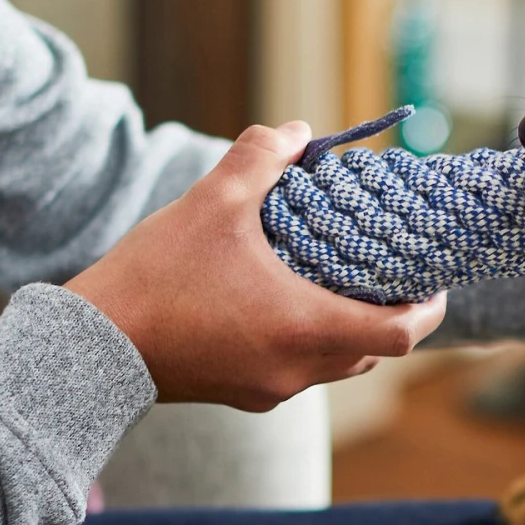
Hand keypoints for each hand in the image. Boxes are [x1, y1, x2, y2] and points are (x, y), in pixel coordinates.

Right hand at [65, 122, 446, 410]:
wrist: (88, 349)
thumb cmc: (156, 277)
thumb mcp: (212, 202)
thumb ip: (261, 158)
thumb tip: (297, 131)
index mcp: (309, 328)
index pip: (404, 334)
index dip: (430, 308)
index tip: (436, 281)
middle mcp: (299, 369)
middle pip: (376, 351)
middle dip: (392, 315)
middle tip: (393, 273)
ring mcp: (270, 388)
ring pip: (337, 364)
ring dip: (349, 328)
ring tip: (344, 283)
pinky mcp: (242, 394)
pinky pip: (297, 371)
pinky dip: (309, 341)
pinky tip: (286, 303)